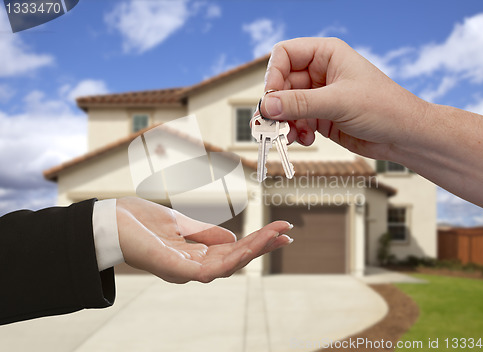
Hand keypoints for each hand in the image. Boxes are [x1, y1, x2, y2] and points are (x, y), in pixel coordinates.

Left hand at [115, 197, 292, 282]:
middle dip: (262, 246)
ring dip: (253, 251)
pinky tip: (248, 246)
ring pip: (227, 265)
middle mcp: (192, 266)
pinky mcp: (174, 269)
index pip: (232, 251)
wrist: (107, 221)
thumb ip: (205, 233)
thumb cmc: (139, 222)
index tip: (279, 230)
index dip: (256, 242)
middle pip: (235, 259)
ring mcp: (184, 270)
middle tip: (286, 232)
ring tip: (275, 235)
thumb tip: (233, 240)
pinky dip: (231, 259)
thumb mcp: (179, 223)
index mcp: (194, 255)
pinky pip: (209, 270)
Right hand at [260, 37, 429, 160]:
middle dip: (277, 105)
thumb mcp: (339, 102)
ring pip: (286, 105)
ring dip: (285, 122)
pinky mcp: (320, 116)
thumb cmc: (384, 108)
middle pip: (282, 83)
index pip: (286, 54)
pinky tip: (306, 138)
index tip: (271, 98)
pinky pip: (296, 121)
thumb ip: (300, 104)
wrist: (403, 136)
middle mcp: (320, 73)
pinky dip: (296, 132)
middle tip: (273, 124)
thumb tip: (267, 105)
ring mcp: (319, 96)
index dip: (274, 74)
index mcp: (327, 54)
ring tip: (291, 136)